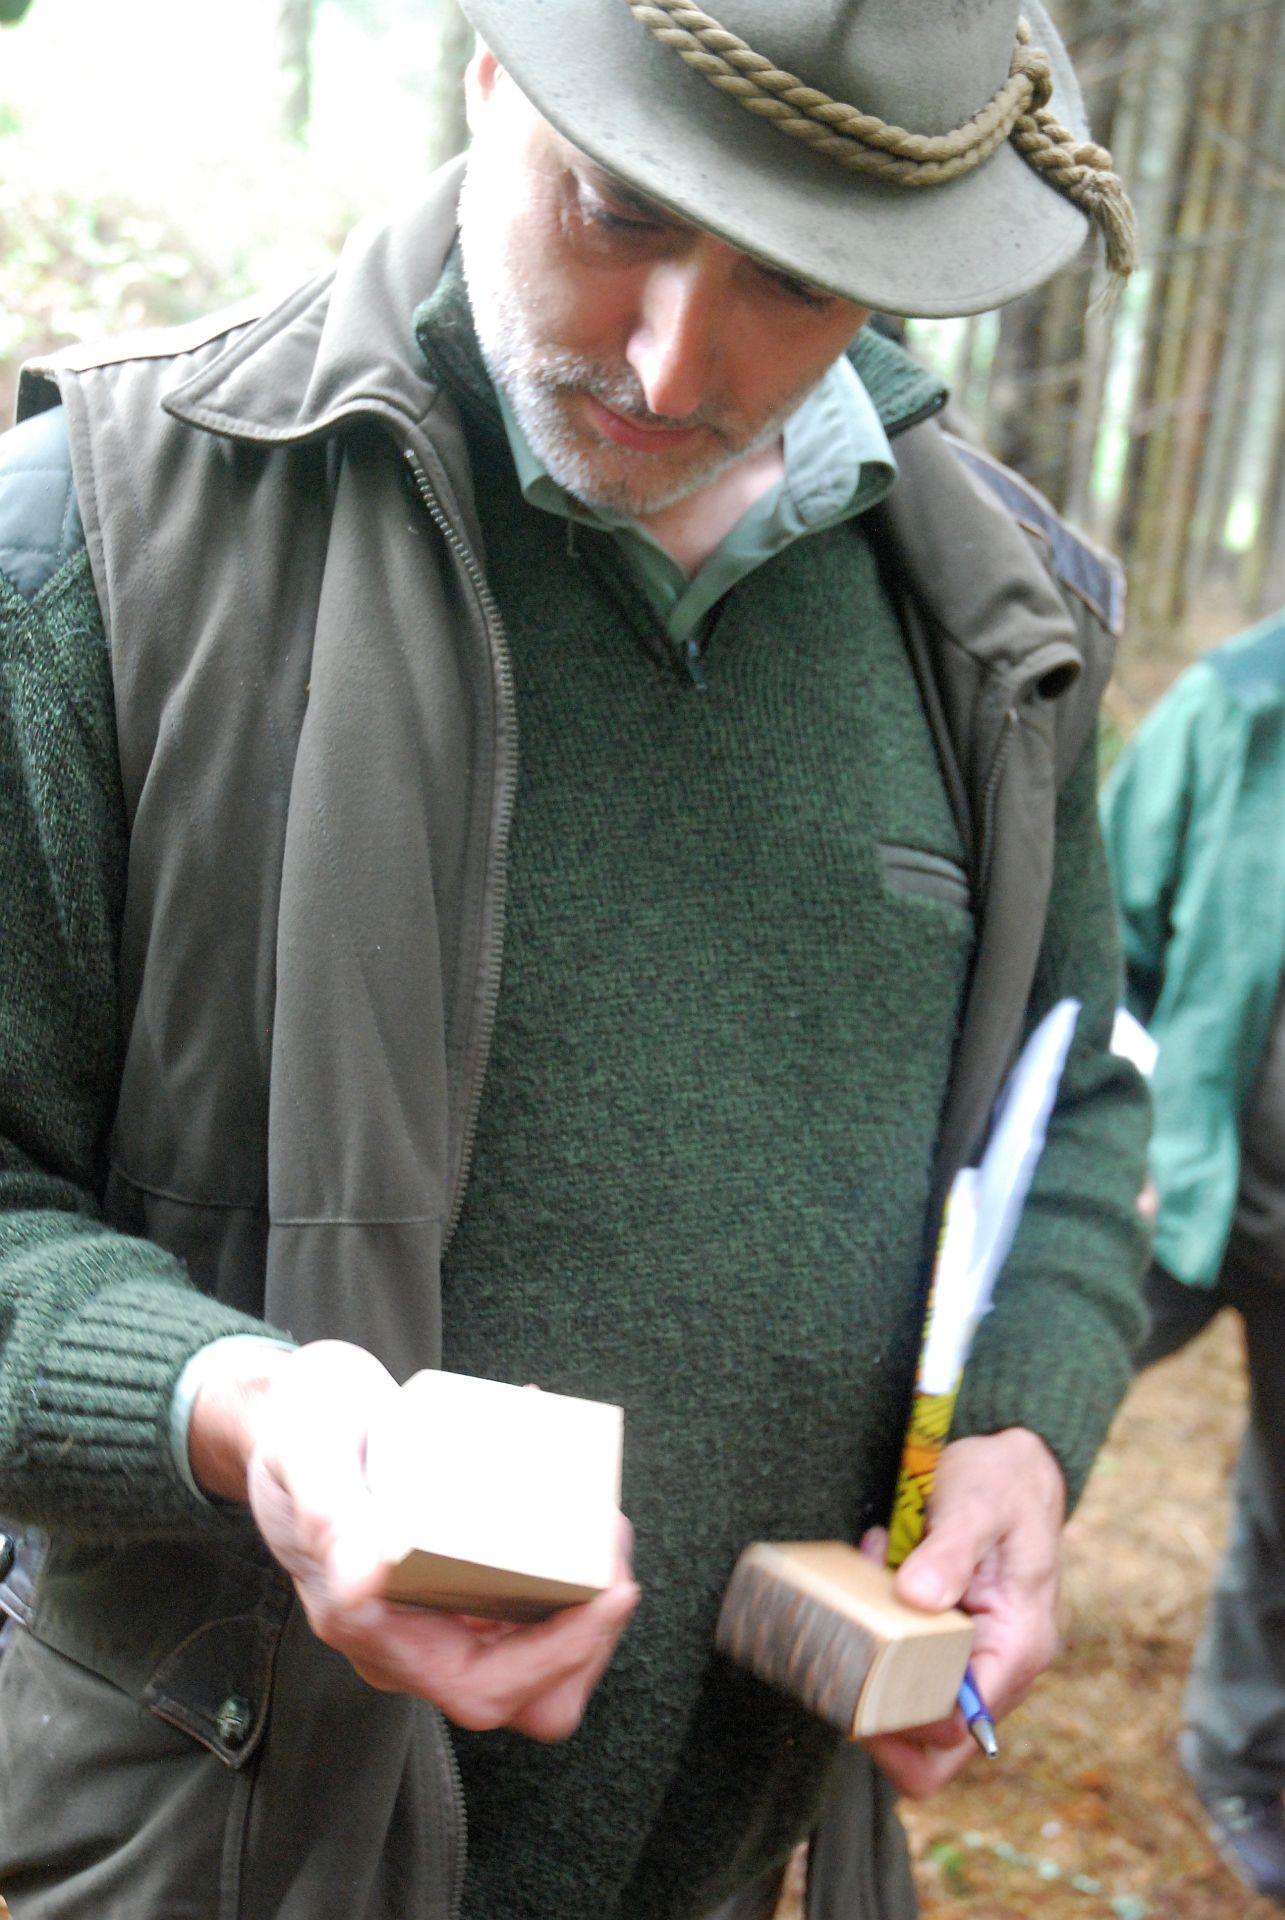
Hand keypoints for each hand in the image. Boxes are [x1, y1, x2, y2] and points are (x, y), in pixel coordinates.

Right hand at [189, 1339, 639, 1739]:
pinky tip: (570, 1481)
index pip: (484, 1690)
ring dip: (588, 1599)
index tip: (613, 1590)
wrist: (285, 1410)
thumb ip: (328, 1519)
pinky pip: (528, 1594)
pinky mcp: (457, 1573)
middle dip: (590, 1633)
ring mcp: (435, 1608)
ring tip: (602, 1517)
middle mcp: (409, 1635)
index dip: (558, 1657)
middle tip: (611, 1544)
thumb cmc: (295, 1430)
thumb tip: (360, 1588)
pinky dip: (567, 1554)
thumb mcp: (307, 1458)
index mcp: (371, 1630)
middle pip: (527, 1690)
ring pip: (537, 1649)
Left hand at [860, 1426, 1065, 1797]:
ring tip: (861, 1601)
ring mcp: (979, 1657)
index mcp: (1019, 1645)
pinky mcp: (954, 1640)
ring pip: (920, 1711)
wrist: (1018, 1464)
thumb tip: (917, 1597)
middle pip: (940, 1744)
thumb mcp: (978, 1505)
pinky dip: (880, 1638)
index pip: (961, 1728)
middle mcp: (1002, 1665)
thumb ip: (950, 1550)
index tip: (859, 1681)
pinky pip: (913, 1667)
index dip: (907, 1722)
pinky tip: (872, 1577)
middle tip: (841, 1666)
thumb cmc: (1003, 1482)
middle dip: (883, 1716)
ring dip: (877, 1669)